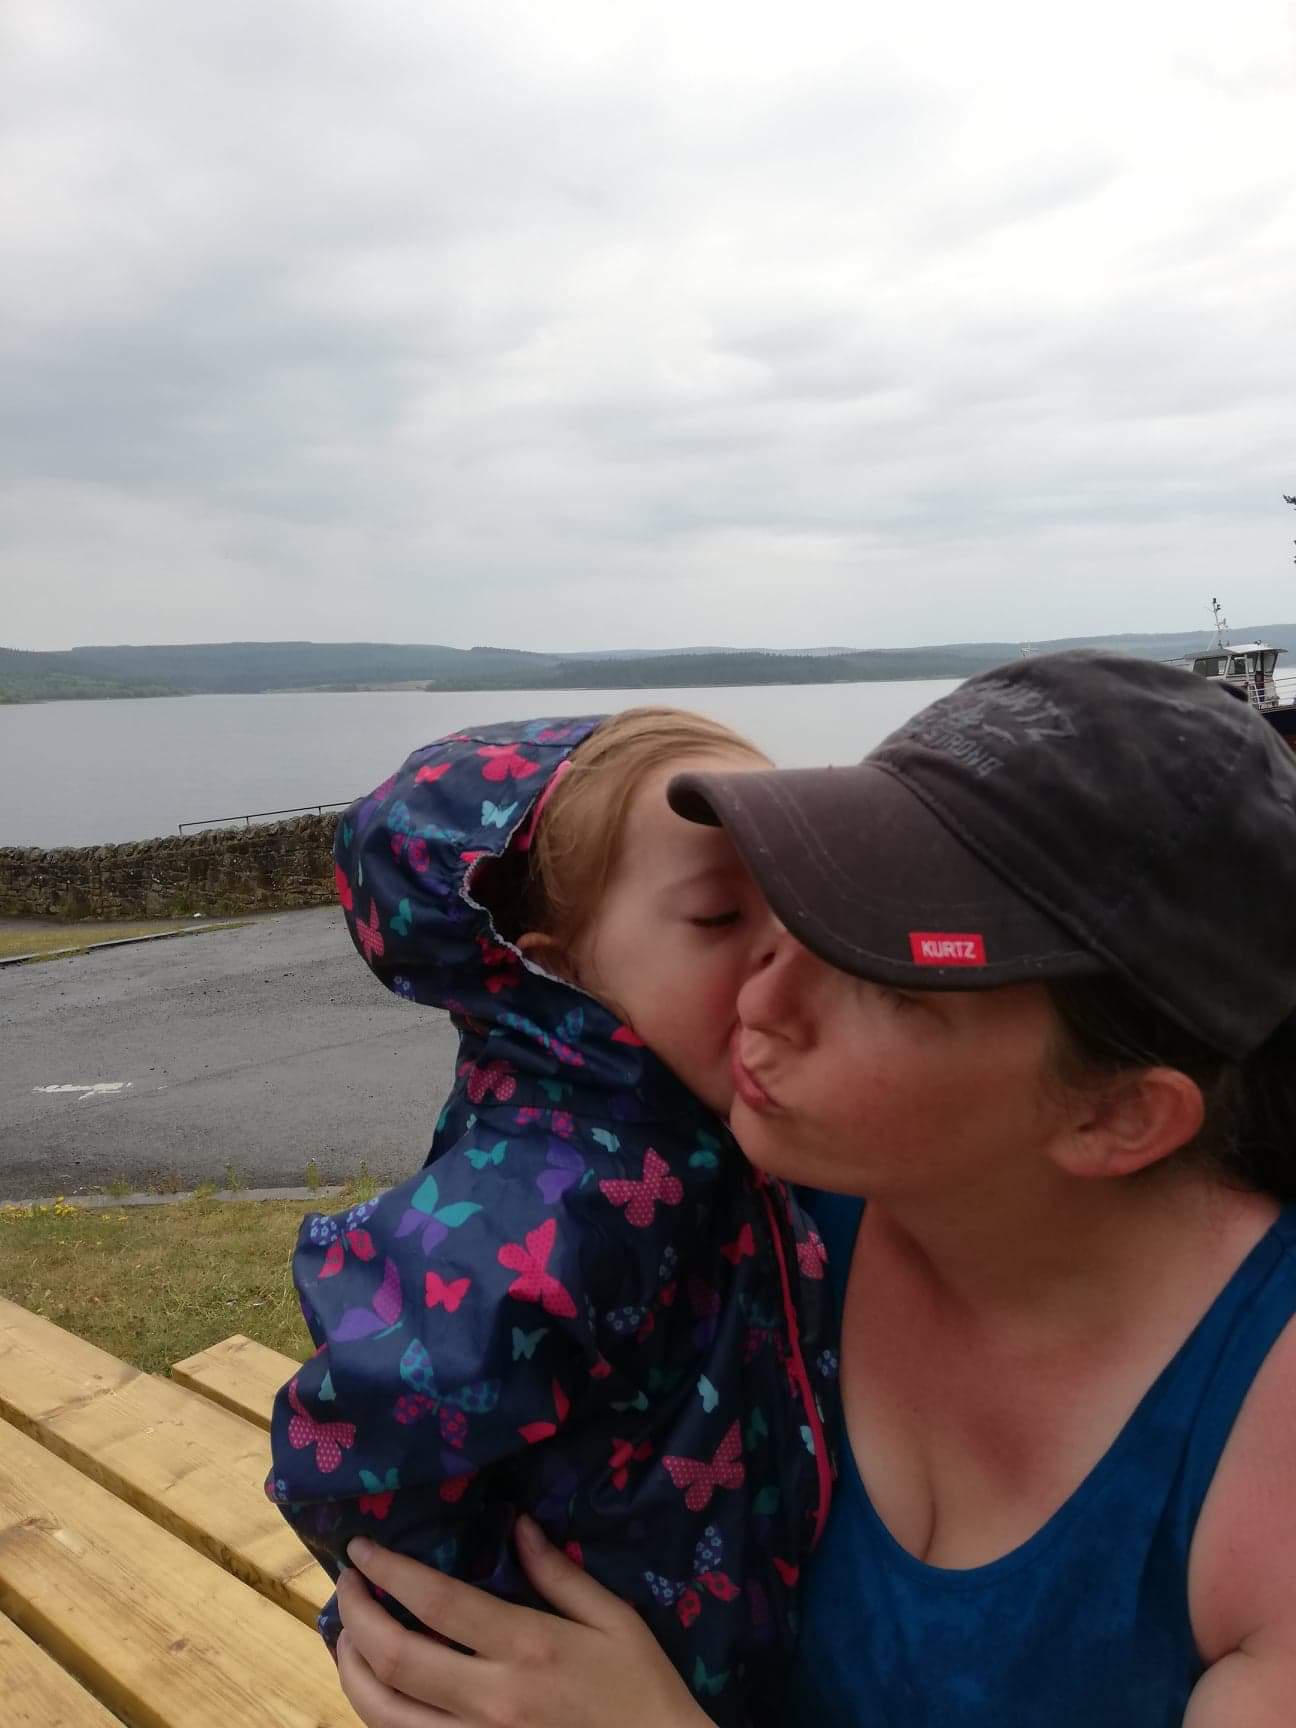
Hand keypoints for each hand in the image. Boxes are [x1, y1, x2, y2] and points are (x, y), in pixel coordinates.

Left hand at [335, 1515, 710, 1727]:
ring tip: (346, 1639)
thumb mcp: (615, 1619)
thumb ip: (559, 1573)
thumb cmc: (642, 1690)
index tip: (362, 1548)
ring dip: (353, 1674)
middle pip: (397, 1660)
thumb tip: (518, 1525)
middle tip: (345, 1585)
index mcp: (527, 1649)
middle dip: (356, 1617)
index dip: (390, 1571)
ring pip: (386, 1716)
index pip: (438, 1603)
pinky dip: (380, 1717)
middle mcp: (490, 1700)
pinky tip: (379, 1691)